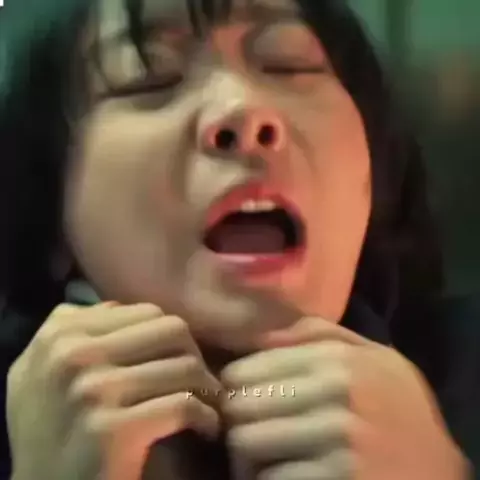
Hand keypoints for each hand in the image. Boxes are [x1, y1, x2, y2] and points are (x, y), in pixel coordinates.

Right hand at [7, 302, 220, 479]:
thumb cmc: (48, 433)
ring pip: (184, 366)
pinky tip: (205, 429)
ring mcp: (91, 390)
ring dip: (206, 388)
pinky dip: (206, 417)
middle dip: (194, 355)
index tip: (178, 360)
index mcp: (59, 333)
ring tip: (207, 404)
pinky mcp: (112, 431)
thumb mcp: (43, 372)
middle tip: (200, 380)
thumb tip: (118, 306)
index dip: (171, 337)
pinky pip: (184, 405)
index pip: (146, 312)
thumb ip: (75, 332)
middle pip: (171, 330)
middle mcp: (71, 354)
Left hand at [221, 317, 470, 479]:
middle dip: (235, 421)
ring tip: (261, 454)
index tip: (242, 398)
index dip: (233, 388)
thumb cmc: (397, 409)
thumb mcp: (373, 356)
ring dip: (246, 455)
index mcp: (339, 360)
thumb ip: (319, 334)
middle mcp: (337, 395)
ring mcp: (338, 443)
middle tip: (247, 428)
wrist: (439, 473)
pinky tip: (283, 474)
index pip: (244, 370)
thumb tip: (261, 334)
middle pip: (238, 405)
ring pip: (246, 444)